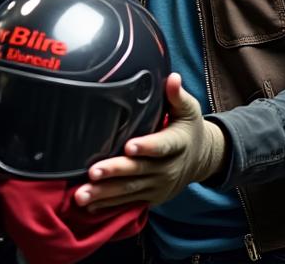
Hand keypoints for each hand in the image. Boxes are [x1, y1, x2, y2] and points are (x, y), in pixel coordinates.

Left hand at [74, 73, 225, 210]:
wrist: (202, 160)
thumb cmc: (188, 129)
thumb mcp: (189, 110)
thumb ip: (177, 96)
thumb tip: (172, 78)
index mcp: (177, 144)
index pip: (162, 146)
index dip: (147, 147)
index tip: (129, 146)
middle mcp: (167, 168)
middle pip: (139, 171)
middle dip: (115, 172)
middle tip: (93, 173)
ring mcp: (158, 185)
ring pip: (130, 191)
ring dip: (104, 194)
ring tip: (81, 196)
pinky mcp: (151, 197)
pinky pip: (129, 203)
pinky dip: (109, 205)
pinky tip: (90, 206)